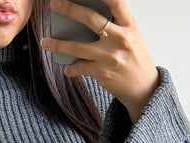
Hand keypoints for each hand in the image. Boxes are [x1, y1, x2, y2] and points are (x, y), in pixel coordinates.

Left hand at [42, 0, 160, 123]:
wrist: (143, 87)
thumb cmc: (134, 58)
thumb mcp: (131, 36)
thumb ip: (114, 24)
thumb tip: (85, 15)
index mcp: (129, 25)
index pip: (115, 2)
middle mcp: (120, 39)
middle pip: (91, 19)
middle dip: (70, 9)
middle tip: (55, 4)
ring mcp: (111, 57)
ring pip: (79, 47)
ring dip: (59, 44)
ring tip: (46, 42)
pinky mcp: (103, 73)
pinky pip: (81, 68)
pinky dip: (72, 68)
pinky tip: (67, 67)